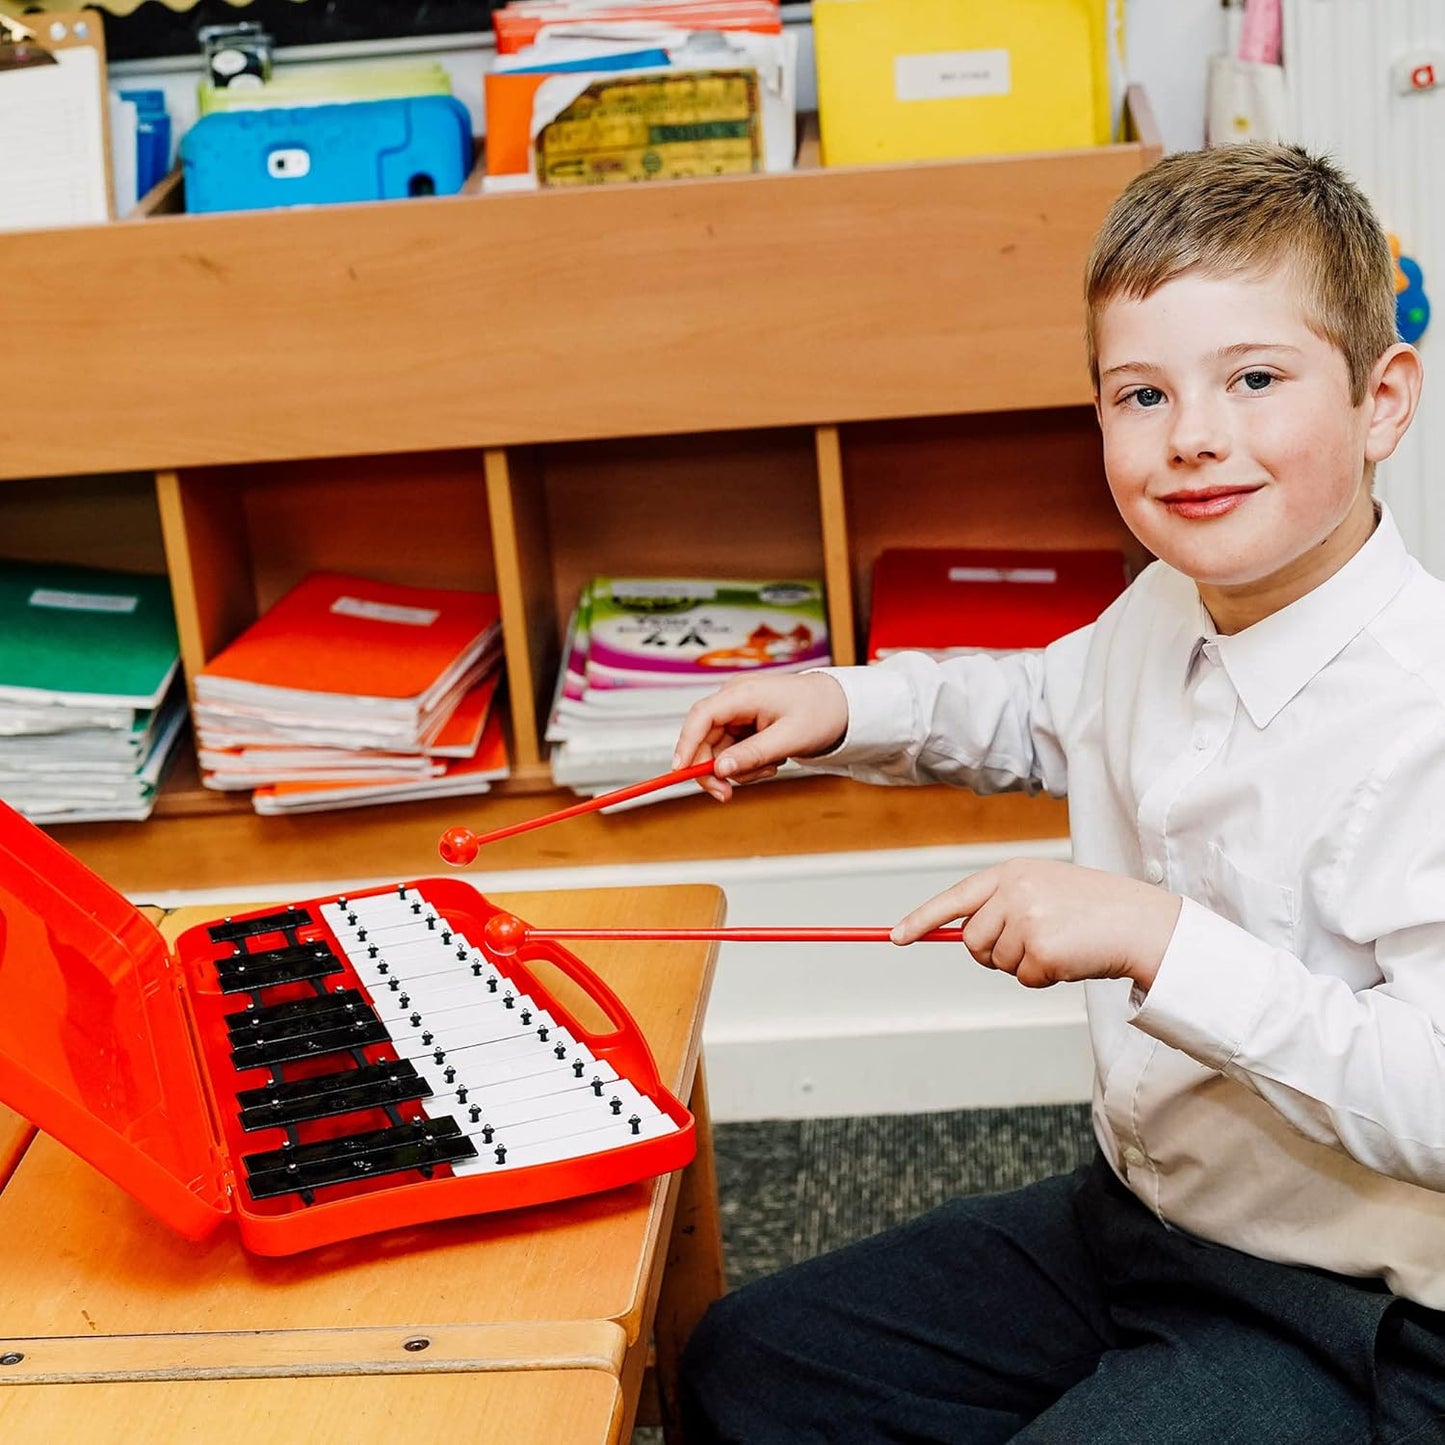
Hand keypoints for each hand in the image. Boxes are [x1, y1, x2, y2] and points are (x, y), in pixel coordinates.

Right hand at [673, 672, 848, 800]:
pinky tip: (770, 761)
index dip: (685, 744)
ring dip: (738, 768)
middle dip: (713, 769)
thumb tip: (720, 770)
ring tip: (771, 767)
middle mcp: (735, 698)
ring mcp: (738, 711)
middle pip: (704, 738)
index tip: (679, 771)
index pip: (701, 717)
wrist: (839, 705)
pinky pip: (732, 750)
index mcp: (743, 693)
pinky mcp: (744, 723)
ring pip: (718, 749)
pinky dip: (747, 763)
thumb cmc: (819, 712)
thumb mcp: (788, 738)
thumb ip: (752, 754)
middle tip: (725, 795)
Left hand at [891, 858, 1181, 991]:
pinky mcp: (1041, 950)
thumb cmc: (1092, 909)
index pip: (955, 898)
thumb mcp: (1043, 890)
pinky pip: (1023, 979)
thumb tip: (964, 935)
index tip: (895, 937)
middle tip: (1031, 946)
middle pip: (971, 940)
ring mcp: (1026, 919)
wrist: (1140, 922)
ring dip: (1022, 965)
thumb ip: (1004, 904)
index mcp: (1011, 873)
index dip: (921, 919)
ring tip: (1058, 946)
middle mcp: (1013, 891)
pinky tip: (1070, 960)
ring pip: (996, 962)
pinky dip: (1043, 978)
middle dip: (993, 952)